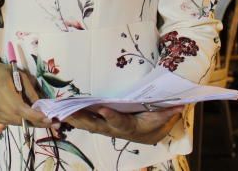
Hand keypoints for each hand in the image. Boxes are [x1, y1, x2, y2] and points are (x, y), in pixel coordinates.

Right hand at [0, 57, 52, 127]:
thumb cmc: (2, 71)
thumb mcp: (19, 74)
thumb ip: (30, 90)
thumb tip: (40, 104)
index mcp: (2, 90)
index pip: (20, 109)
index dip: (35, 116)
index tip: (48, 120)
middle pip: (19, 119)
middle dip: (36, 122)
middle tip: (51, 123)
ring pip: (14, 123)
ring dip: (29, 123)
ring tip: (41, 121)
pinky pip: (8, 122)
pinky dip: (19, 120)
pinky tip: (26, 117)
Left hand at [65, 105, 182, 144]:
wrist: (144, 132)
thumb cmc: (151, 123)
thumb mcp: (161, 119)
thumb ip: (168, 112)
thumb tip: (181, 104)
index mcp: (126, 126)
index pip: (118, 121)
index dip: (111, 117)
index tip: (104, 110)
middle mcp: (111, 127)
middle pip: (94, 124)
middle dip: (80, 118)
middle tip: (67, 112)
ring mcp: (102, 125)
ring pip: (84, 122)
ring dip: (70, 117)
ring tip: (55, 111)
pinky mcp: (96, 121)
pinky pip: (81, 119)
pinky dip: (69, 116)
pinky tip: (55, 111)